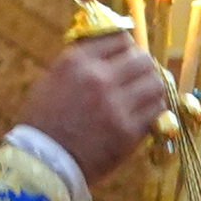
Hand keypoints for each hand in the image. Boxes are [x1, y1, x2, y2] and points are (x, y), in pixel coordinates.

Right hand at [17, 30, 173, 180]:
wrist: (44, 162)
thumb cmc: (46, 120)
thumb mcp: (55, 78)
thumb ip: (84, 60)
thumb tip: (113, 47)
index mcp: (77, 61)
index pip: (119, 38)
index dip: (126, 48)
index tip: (125, 57)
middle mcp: (98, 78)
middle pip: (142, 58)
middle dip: (142, 67)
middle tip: (138, 77)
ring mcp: (115, 105)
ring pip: (155, 82)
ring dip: (152, 87)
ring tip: (143, 95)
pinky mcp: (128, 131)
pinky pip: (156, 110)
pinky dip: (153, 109)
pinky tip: (143, 113)